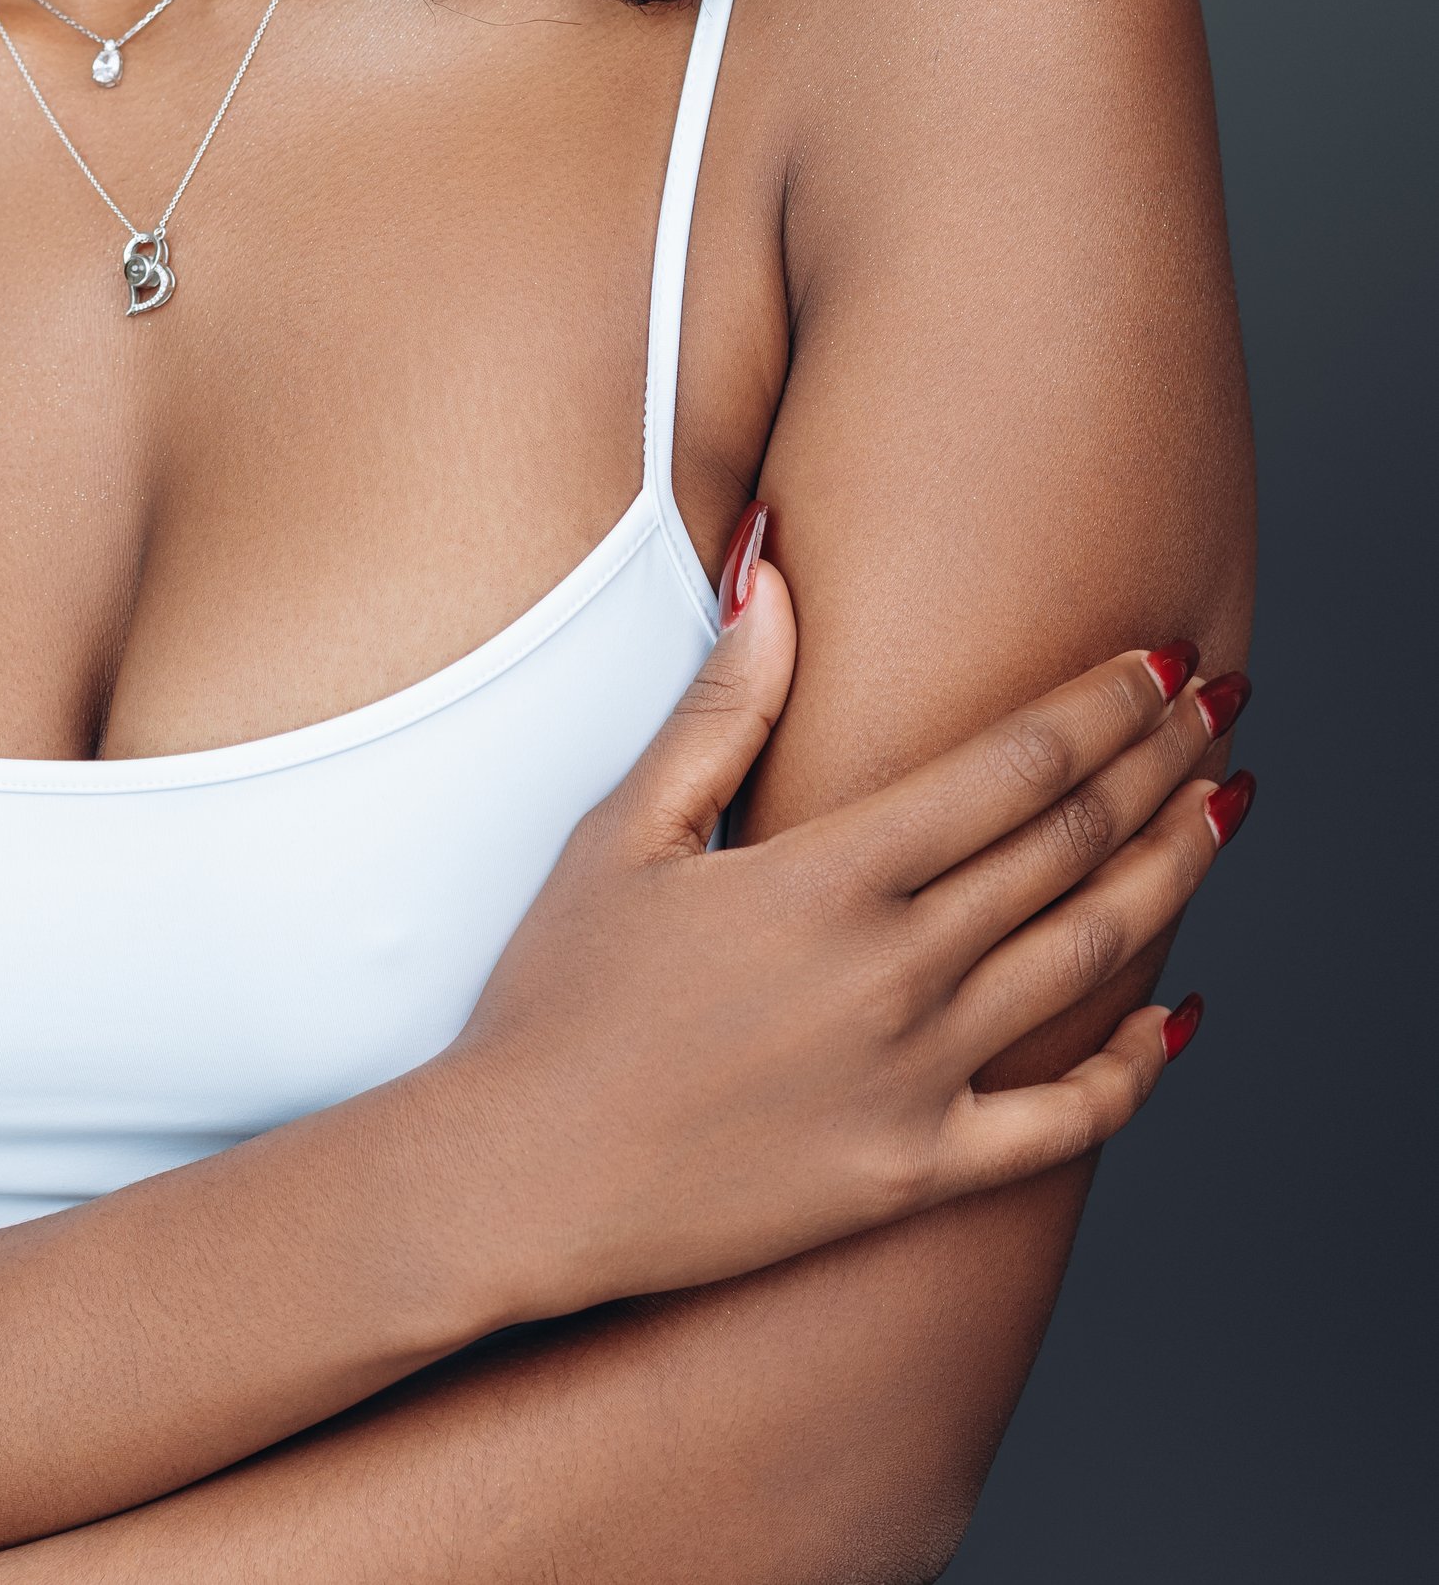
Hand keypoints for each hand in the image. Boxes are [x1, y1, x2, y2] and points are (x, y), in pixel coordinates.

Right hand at [429, 516, 1245, 1325]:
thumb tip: (774, 571)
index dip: (1104, 704)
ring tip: (1226, 810)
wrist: (524, 1178)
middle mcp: (898, 970)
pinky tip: (1183, 1018)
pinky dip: (1141, 1069)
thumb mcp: (622, 829)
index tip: (1161, 658)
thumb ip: (720, 703)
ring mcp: (920, 1077)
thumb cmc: (557, 998)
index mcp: (831, 875)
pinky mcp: (921, 1172)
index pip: (1014, 766)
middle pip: (1074, 843)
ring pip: (1093, 958)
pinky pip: (1067, 1124)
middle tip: (1221, 701)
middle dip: (1161, 761)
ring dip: (1173, 872)